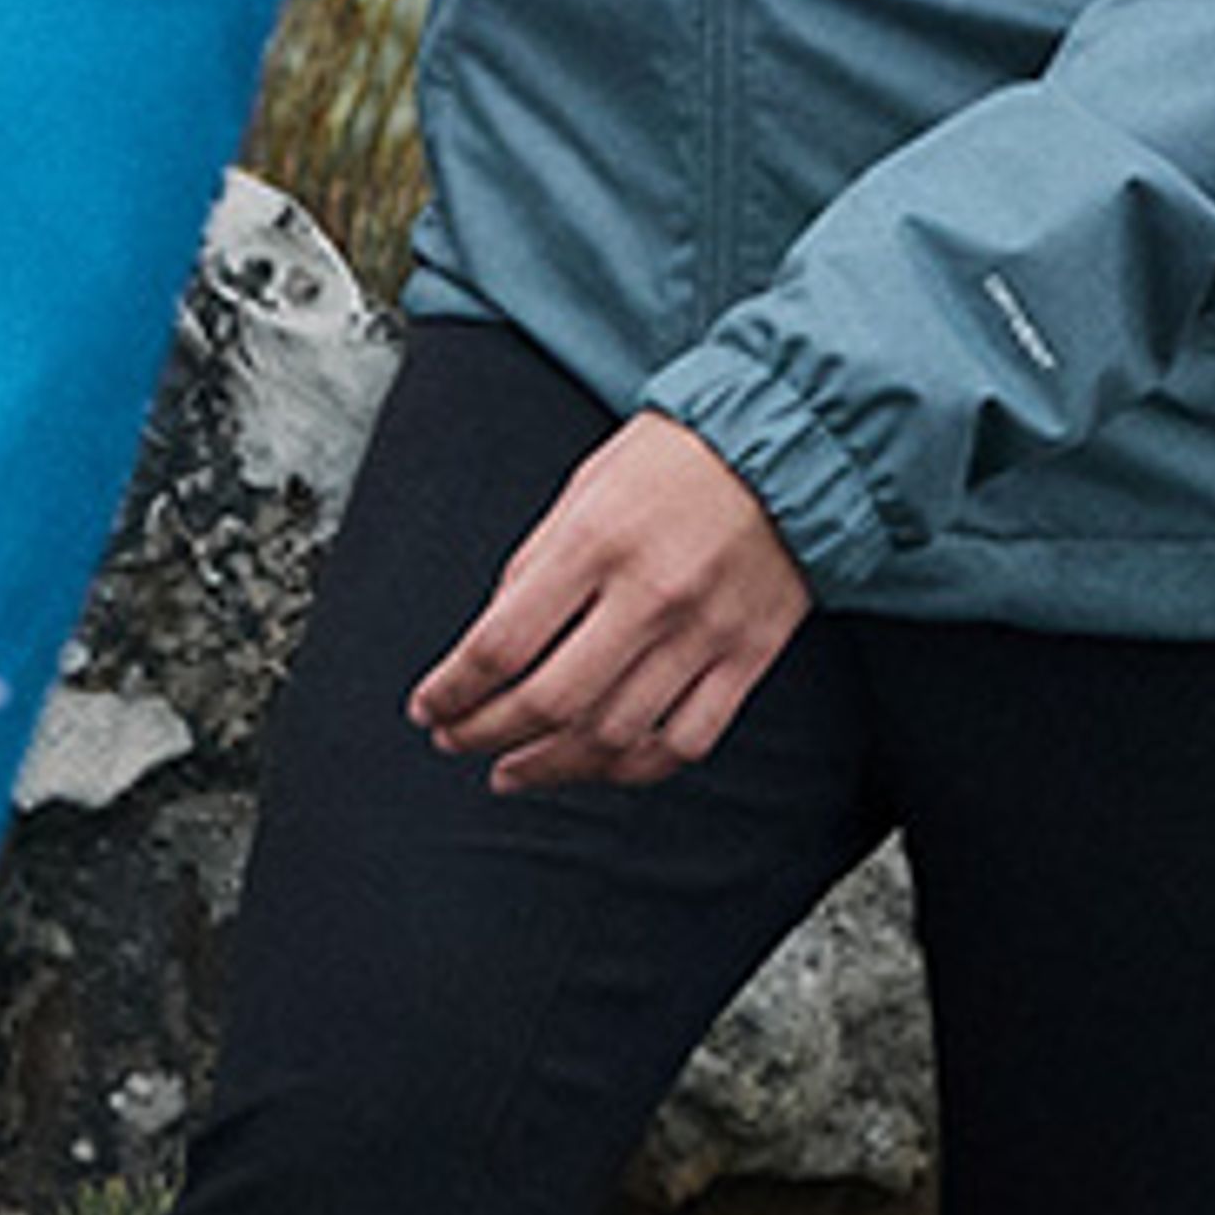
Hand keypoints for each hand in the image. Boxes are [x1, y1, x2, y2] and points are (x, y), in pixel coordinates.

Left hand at [409, 412, 810, 792]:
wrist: (786, 445)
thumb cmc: (675, 457)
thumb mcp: (585, 487)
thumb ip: (535, 564)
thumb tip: (489, 644)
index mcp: (596, 540)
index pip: (502, 642)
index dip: (452, 689)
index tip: (428, 706)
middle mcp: (649, 593)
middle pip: (549, 701)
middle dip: (485, 734)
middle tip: (455, 742)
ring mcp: (703, 633)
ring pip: (613, 736)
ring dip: (549, 766)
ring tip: (512, 770)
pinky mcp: (747, 658)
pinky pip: (684, 742)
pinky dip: (632, 768)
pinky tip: (598, 764)